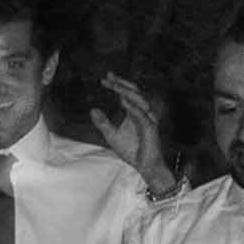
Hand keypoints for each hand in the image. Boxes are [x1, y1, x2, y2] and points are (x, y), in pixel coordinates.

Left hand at [91, 72, 174, 191]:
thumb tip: (92, 110)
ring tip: (115, 85)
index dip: (117, 84)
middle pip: (134, 92)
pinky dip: (133, 107)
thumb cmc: (131, 150)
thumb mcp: (111, 135)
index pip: (126, 94)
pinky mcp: (151, 129)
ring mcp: (148, 119)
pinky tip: (123, 101)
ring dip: (127, 92)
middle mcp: (143, 112)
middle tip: (108, 77)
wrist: (144, 165)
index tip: (105, 78)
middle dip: (121, 84)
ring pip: (140, 100)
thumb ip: (102, 123)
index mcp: (134, 112)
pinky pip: (142, 115)